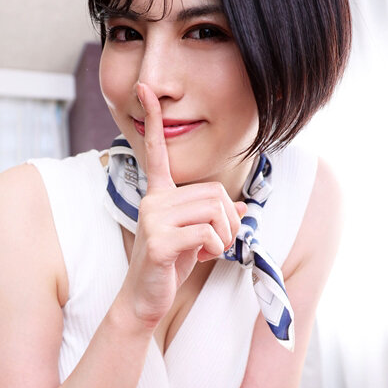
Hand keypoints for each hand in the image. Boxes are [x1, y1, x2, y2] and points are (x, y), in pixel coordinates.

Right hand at [120, 82, 245, 328]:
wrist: (145, 299)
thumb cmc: (169, 266)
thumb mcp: (196, 238)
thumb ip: (215, 218)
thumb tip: (241, 206)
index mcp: (158, 195)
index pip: (157, 152)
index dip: (154, 120)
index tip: (145, 89)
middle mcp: (153, 200)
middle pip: (214, 192)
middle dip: (228, 220)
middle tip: (218, 241)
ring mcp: (153, 219)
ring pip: (214, 210)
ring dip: (224, 236)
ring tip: (208, 250)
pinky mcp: (158, 240)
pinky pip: (207, 232)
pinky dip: (214, 247)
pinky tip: (199, 258)